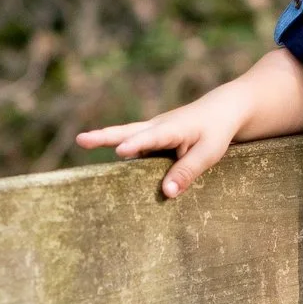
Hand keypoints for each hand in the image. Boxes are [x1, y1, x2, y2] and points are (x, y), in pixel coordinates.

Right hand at [77, 93, 247, 198]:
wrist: (222, 110)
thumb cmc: (216, 132)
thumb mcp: (209, 154)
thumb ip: (187, 172)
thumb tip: (166, 193)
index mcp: (173, 128)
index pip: (152, 138)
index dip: (136, 145)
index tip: (120, 152)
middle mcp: (157, 126)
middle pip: (127, 131)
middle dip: (104, 136)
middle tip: (81, 139)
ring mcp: (152, 130)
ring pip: (126, 134)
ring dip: (104, 139)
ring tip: (82, 141)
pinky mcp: (151, 137)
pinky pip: (134, 145)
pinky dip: (120, 149)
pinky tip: (108, 165)